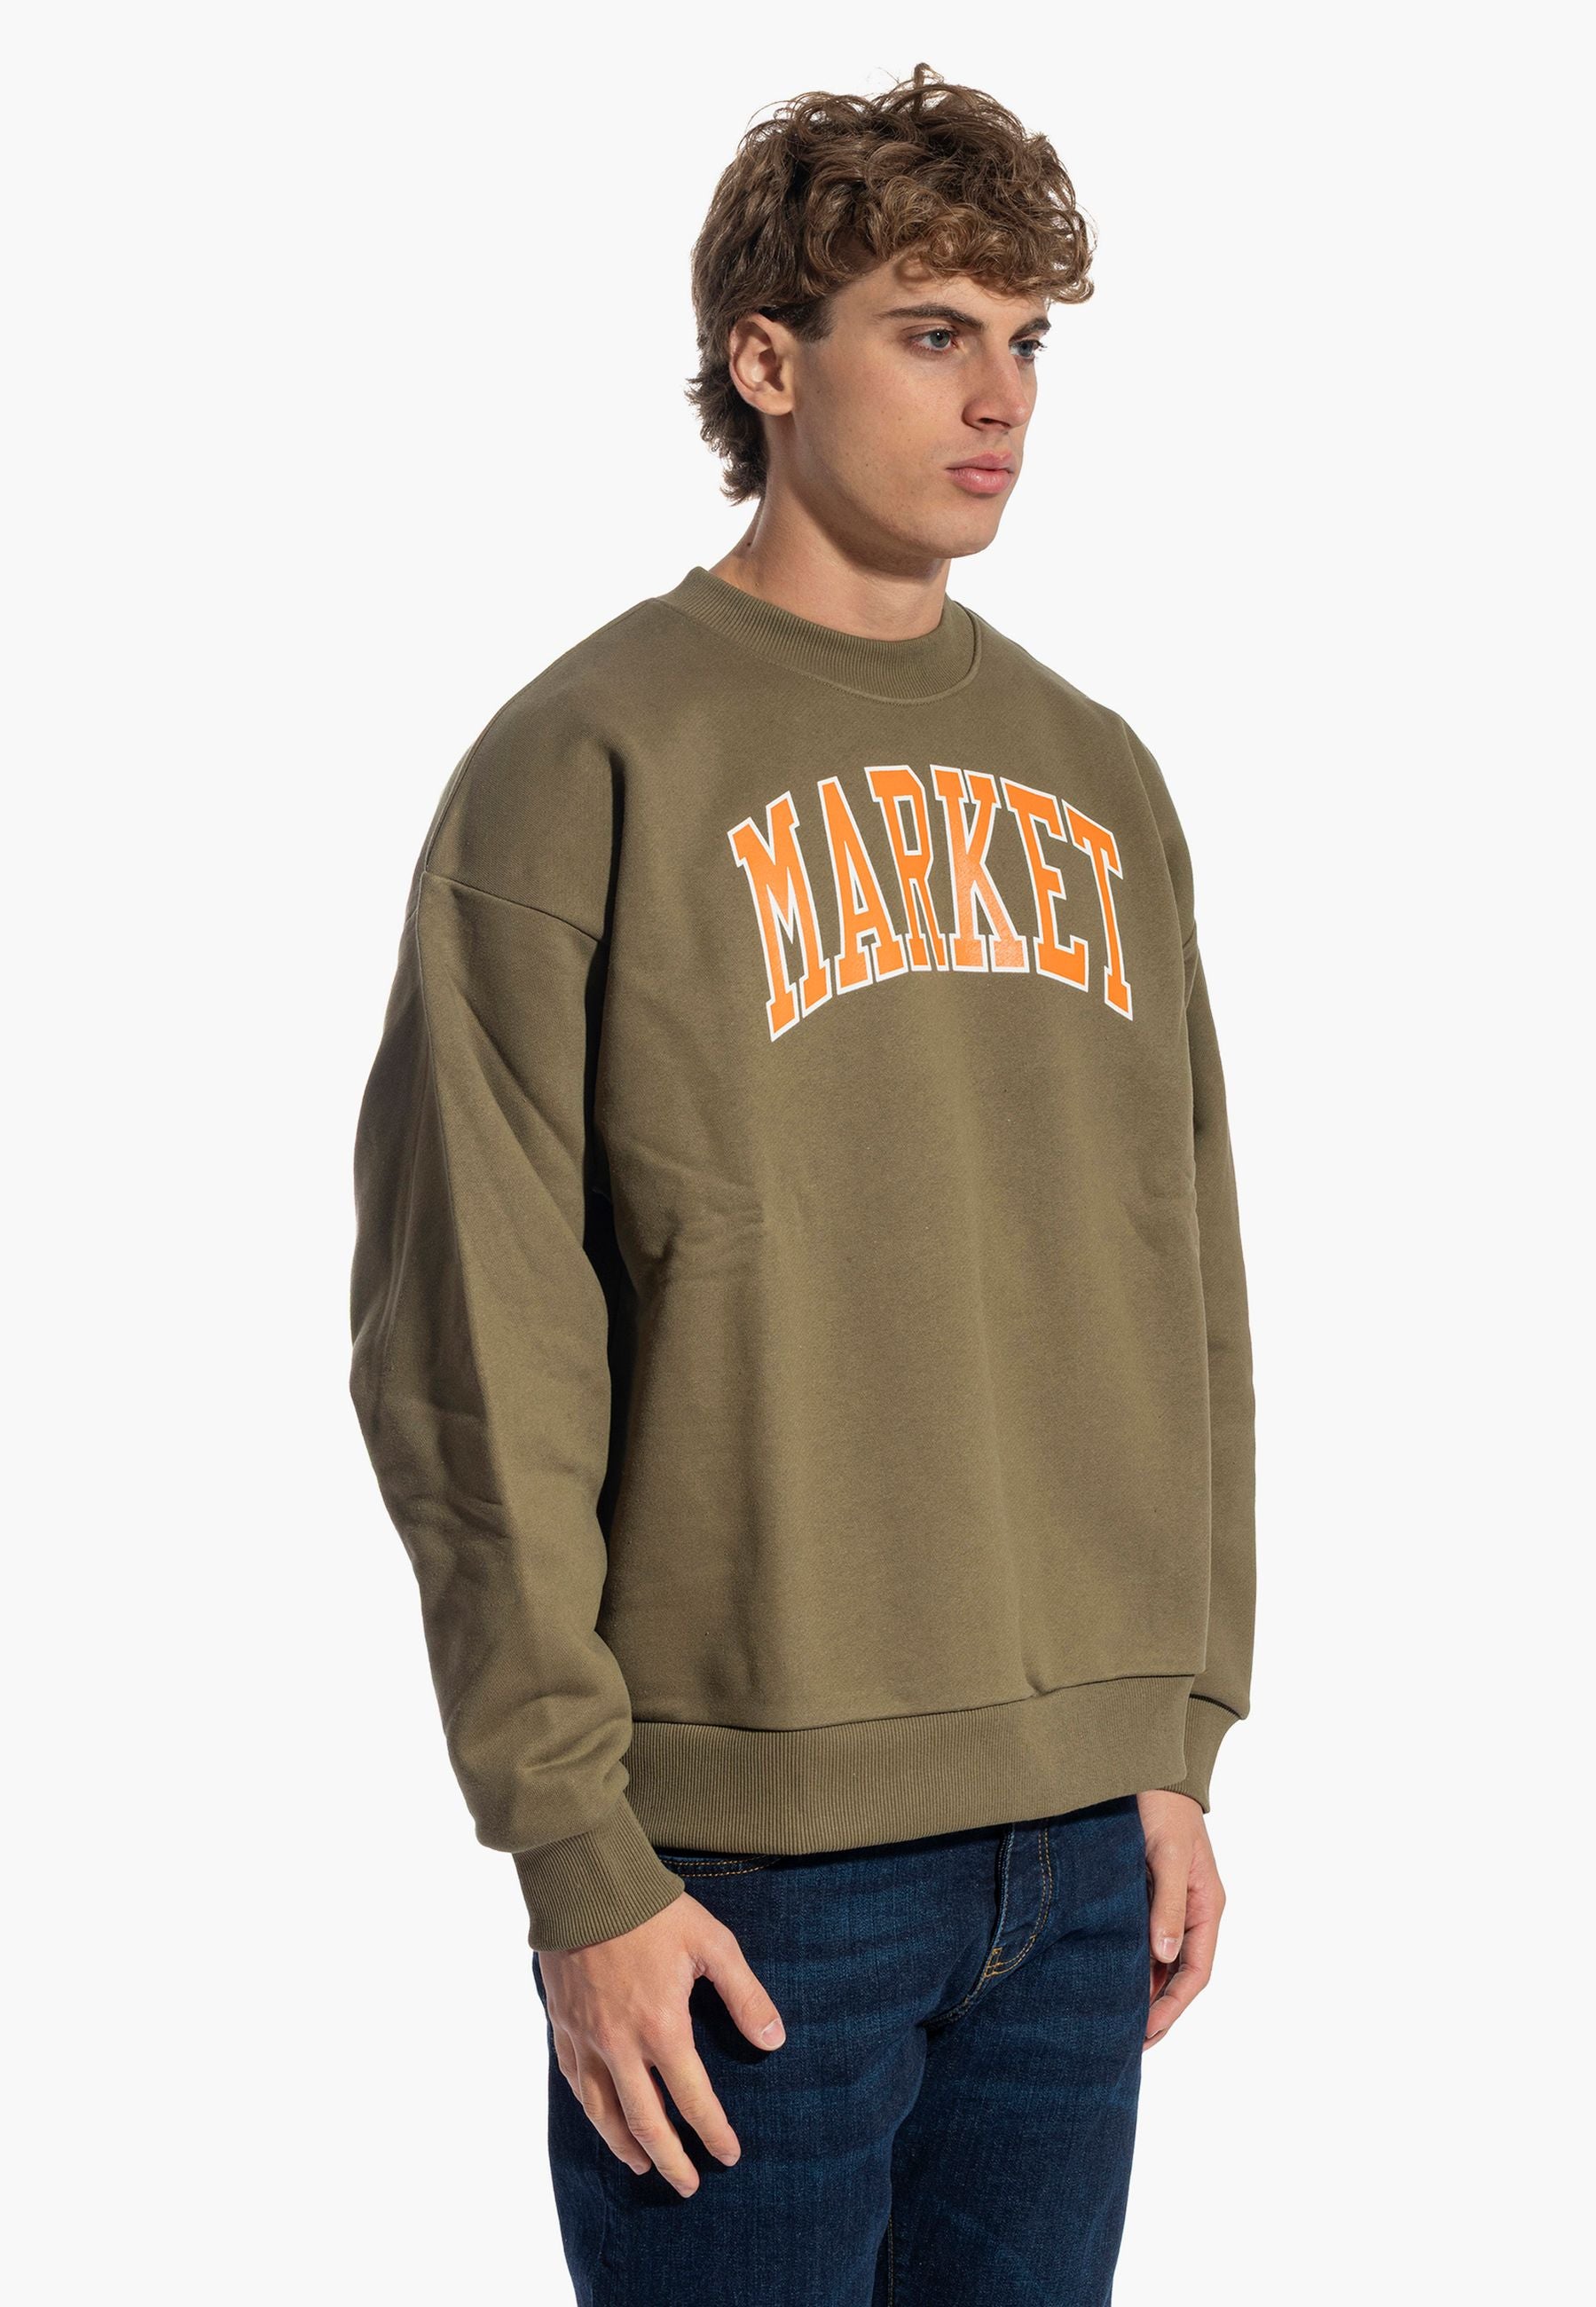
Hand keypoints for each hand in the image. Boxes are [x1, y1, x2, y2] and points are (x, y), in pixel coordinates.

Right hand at [537, 1893, 786, 2196]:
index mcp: (662, 2027)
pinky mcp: (563, 2025)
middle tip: (688, 2186)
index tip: (728, 2155)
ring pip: (604, 2111)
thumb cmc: (654, 1911)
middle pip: (646, 2122)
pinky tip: (601, 2117)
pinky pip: (575, 2081)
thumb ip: (746, 1996)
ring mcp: (587, 2038)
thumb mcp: (713, 1944)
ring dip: (626, 2145)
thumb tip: (774, 2042)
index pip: (692, 2099)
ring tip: (644, 2165)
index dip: (713, 2133)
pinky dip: (591, 2109)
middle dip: (671, 2160)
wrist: (587, 1884)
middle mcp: (621, 2044)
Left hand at [1136, 1790, 1225, 2048]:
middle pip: (1180, 1973)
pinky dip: (1132, 1963)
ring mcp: (1169, 1902)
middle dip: (1159, 2009)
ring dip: (1144, 1990)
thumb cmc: (1161, 1805)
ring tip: (1117, 2022)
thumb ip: (1167, 1905)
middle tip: (1127, 2043)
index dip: (1173, 2007)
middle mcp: (1192, 1909)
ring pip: (1161, 1960)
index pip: (1197, 1972)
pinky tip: (1110, 1979)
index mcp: (1207, 1904)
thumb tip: (1165, 1958)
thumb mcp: (1167, 1854)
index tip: (1145, 2033)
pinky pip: (1143, 1938)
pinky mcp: (1146, 1891)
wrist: (1144, 1765)